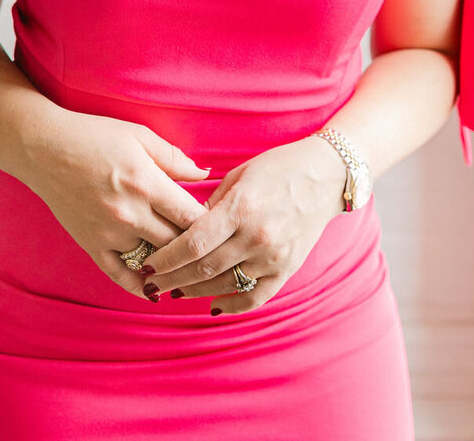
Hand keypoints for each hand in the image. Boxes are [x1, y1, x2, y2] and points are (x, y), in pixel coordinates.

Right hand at [25, 105, 210, 301]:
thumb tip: (206, 174)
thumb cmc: (94, 135)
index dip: (212, 225)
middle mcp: (130, 213)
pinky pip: (119, 276)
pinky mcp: (91, 245)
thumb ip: (175, 158)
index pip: (192, 217)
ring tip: (193, 273)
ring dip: (173, 268)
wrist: (43, 147)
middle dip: (198, 250)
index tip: (223, 225)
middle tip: (213, 252)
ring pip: (153, 263)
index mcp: (146, 183)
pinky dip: (140, 288)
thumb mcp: (140, 136)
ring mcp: (108, 233)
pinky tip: (157, 292)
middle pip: (177, 245)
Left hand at [136, 137, 347, 313]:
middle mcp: (256, 236)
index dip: (166, 259)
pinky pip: (256, 296)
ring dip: (195, 293)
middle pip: (204, 268)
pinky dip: (232, 305)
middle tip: (151, 286)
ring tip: (173, 293)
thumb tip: (186, 228)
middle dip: (172, 280)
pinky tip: (213, 306)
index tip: (147, 265)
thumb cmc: (278, 167)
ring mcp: (274, 256)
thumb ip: (211, 204)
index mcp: (240, 208)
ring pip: (225, 285)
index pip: (193, 243)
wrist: (326, 175)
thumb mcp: (238, 176)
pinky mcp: (287, 269)